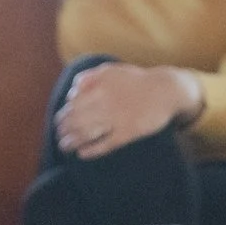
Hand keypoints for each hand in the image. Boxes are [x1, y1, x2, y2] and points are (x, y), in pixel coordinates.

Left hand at [56, 63, 201, 160]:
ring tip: (65, 147)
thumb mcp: (111, 71)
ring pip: (88, 133)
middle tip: (60, 136)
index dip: (64, 115)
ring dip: (73, 142)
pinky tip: (82, 153)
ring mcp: (117, 118)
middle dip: (64, 130)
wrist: (165, 90)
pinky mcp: (128, 132)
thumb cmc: (136, 81)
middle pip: (78, 120)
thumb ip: (89, 78)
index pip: (74, 104)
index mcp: (100, 87)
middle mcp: (106, 102)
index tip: (59, 122)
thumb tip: (71, 93)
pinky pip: (106, 144)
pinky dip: (92, 150)